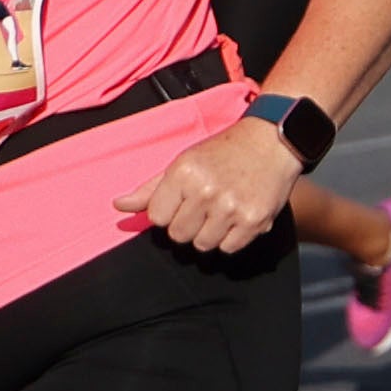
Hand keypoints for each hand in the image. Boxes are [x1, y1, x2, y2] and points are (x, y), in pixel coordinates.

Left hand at [120, 118, 303, 251]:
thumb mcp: (184, 162)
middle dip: (188, 224)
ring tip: (221, 211)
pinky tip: (237, 216)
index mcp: (184, 174)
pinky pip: (229, 248)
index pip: (157, 219)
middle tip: (204, 206)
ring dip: (210, 233)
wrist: (272, 142)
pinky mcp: (254, 221)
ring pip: (203, 245)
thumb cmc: (225, 151)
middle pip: (178, 236)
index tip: (184, 201)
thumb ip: (150, 189)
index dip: (169, 212)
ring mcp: (231, 208)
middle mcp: (206, 191)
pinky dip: (232, 237)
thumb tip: (118, 206)